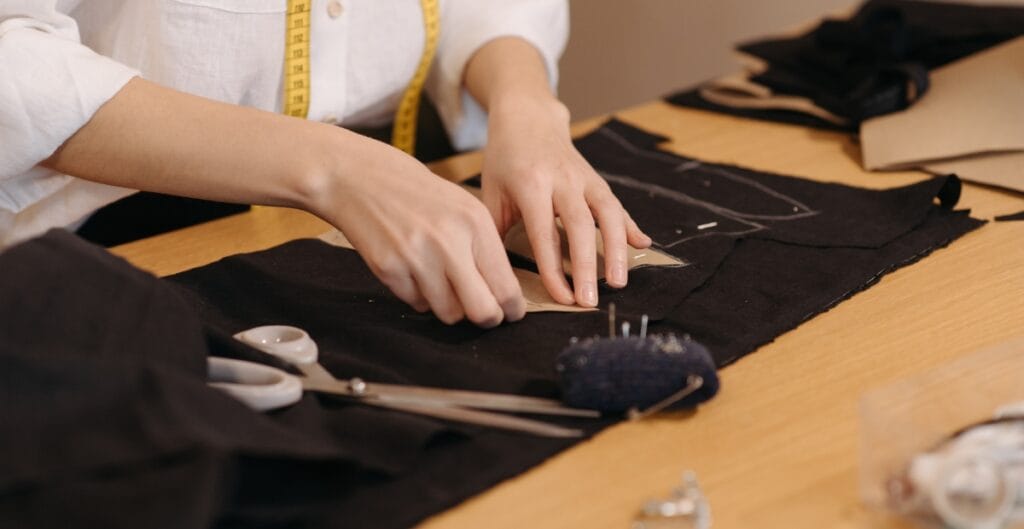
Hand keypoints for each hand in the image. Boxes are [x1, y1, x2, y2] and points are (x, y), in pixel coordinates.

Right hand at [310, 134, 525, 326]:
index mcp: (475, 223)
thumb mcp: (462, 206)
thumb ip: (484, 247)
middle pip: (482, 311)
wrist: (358, 178)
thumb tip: (503, 292)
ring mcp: (417, 258)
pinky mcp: (389, 270)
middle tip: (485, 315)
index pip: (506, 286)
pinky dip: (420, 295)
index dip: (511, 308)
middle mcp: (449, 242)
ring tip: (442, 281)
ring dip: (450, 306)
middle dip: (487, 319)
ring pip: (449, 314)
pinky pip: (418, 304)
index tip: (510, 312)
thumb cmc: (415, 192)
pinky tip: (413, 269)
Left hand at [481, 97, 650, 307]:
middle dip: (587, 266)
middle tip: (591, 301)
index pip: (544, 234)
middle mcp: (562, 180)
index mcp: (531, 184)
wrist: (527, 117)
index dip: (554, 269)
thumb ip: (495, 229)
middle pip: (581, 226)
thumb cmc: (505, 159)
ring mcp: (584, 178)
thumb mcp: (491, 191)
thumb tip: (496, 273)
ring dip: (617, 250)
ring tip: (618, 282)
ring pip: (608, 214)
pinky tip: (643, 245)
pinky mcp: (597, 179)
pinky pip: (617, 205)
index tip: (563, 297)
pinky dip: (630, 225)